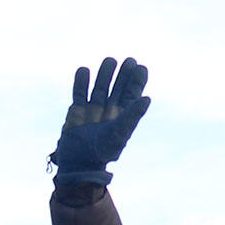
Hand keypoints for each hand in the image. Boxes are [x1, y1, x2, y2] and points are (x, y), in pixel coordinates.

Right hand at [51, 57, 150, 184]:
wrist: (80, 163)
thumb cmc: (104, 151)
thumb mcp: (120, 132)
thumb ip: (132, 115)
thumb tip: (147, 98)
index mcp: (122, 117)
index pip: (131, 95)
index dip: (136, 81)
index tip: (140, 67)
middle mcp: (108, 112)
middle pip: (117, 88)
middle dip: (122, 75)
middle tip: (129, 60)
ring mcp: (92, 111)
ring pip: (99, 88)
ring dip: (104, 75)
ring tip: (110, 61)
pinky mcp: (76, 112)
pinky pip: (79, 94)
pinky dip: (81, 83)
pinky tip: (84, 71)